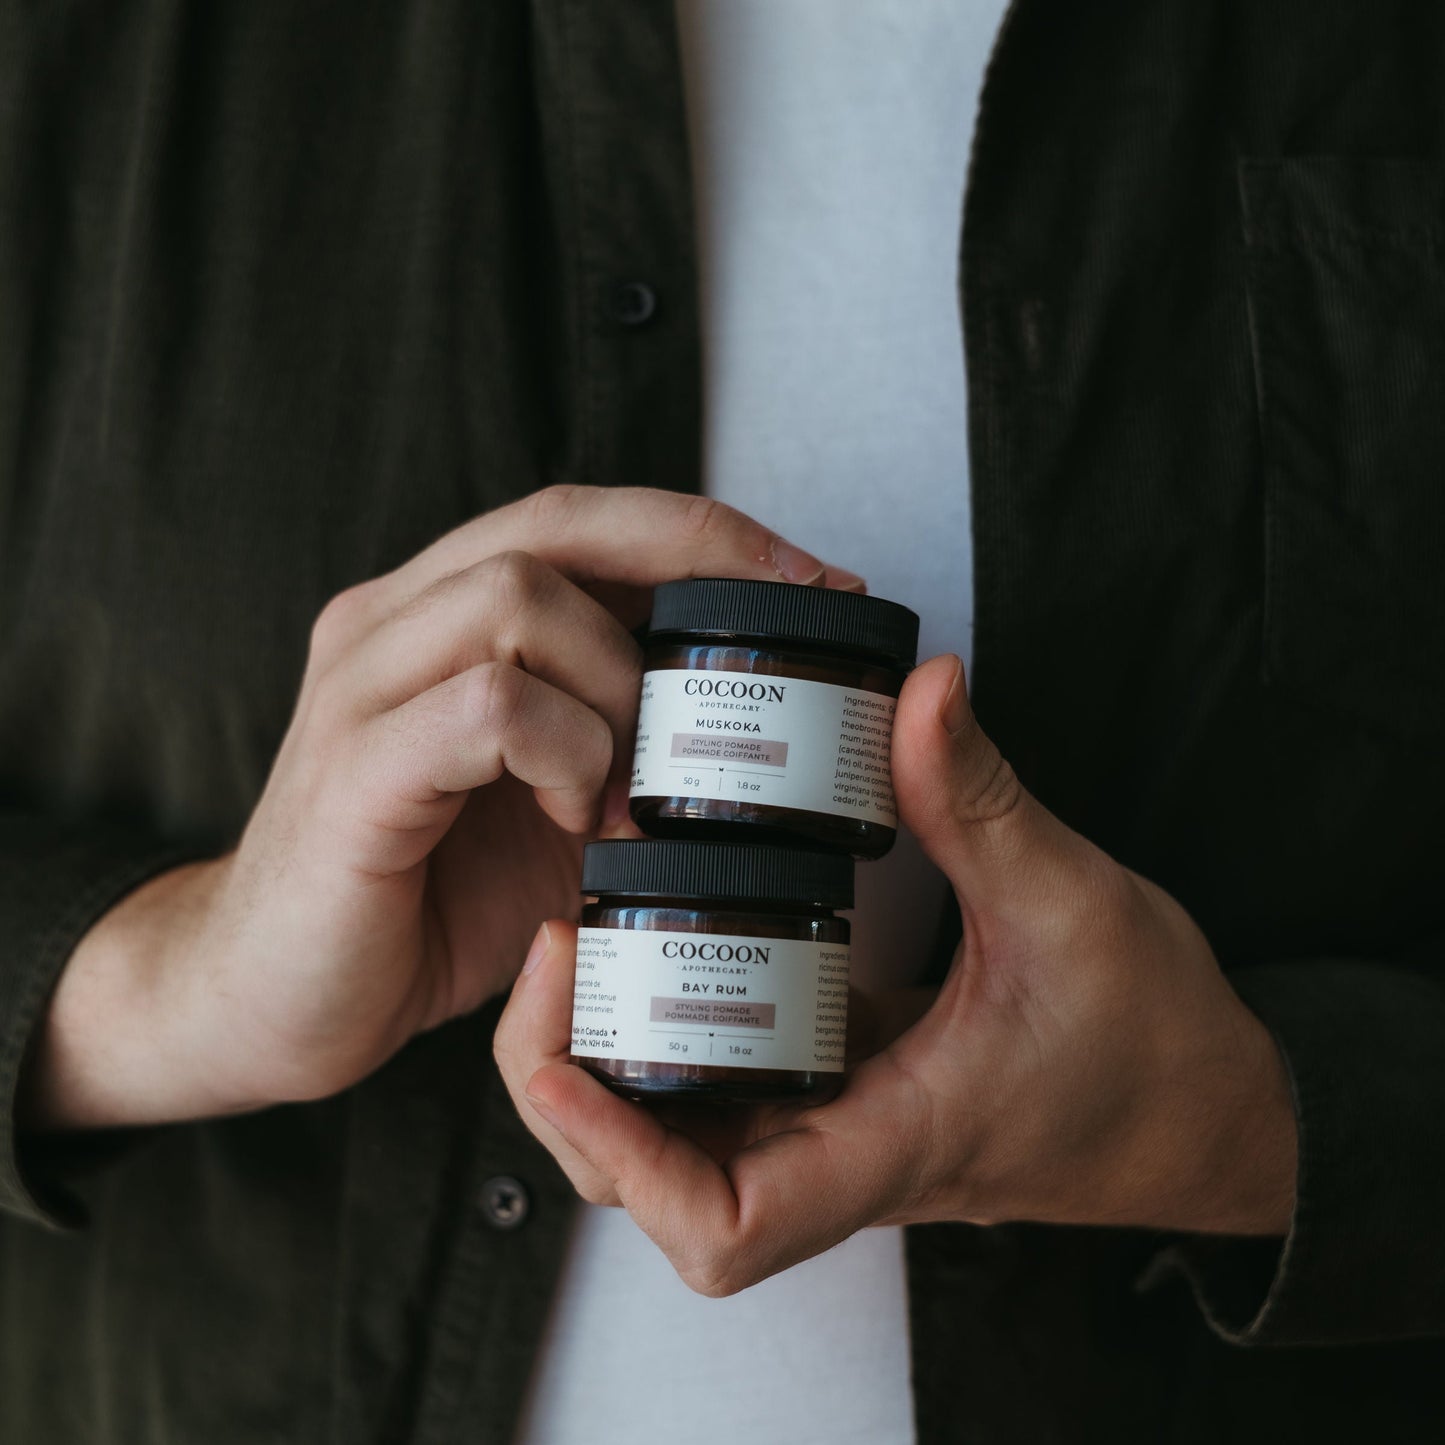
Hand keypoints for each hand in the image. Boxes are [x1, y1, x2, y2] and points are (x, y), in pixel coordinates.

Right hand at [25, 487, 861, 1128]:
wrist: (277, 999)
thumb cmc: (426, 896)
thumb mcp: (549, 801)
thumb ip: (621, 739)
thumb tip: (753, 722)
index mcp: (436, 614)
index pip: (577, 517)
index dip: (699, 531)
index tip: (811, 583)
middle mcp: (389, 624)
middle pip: (554, 523)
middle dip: (694, 563)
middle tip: (779, 641)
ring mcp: (362, 690)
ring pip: (518, 598)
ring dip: (619, 688)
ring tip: (636, 785)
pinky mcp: (355, 774)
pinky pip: (489, 708)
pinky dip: (566, 754)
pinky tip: (578, 818)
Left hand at [495, 653, 1297, 1295]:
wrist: (1206, 1108)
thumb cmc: (1155, 1045)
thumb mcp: (1070, 902)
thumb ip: (981, 799)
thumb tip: (918, 691)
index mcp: (889, 1145)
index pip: (721, 1226)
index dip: (619, 1154)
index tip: (566, 1052)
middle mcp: (839, 1154)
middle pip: (652, 1185)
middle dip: (570, 1092)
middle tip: (554, 955)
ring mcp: (833, 1130)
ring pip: (671, 1143)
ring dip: (604, 1063)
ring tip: (577, 946)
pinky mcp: (841, 1095)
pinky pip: (719, 1090)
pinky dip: (663, 1036)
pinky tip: (653, 946)